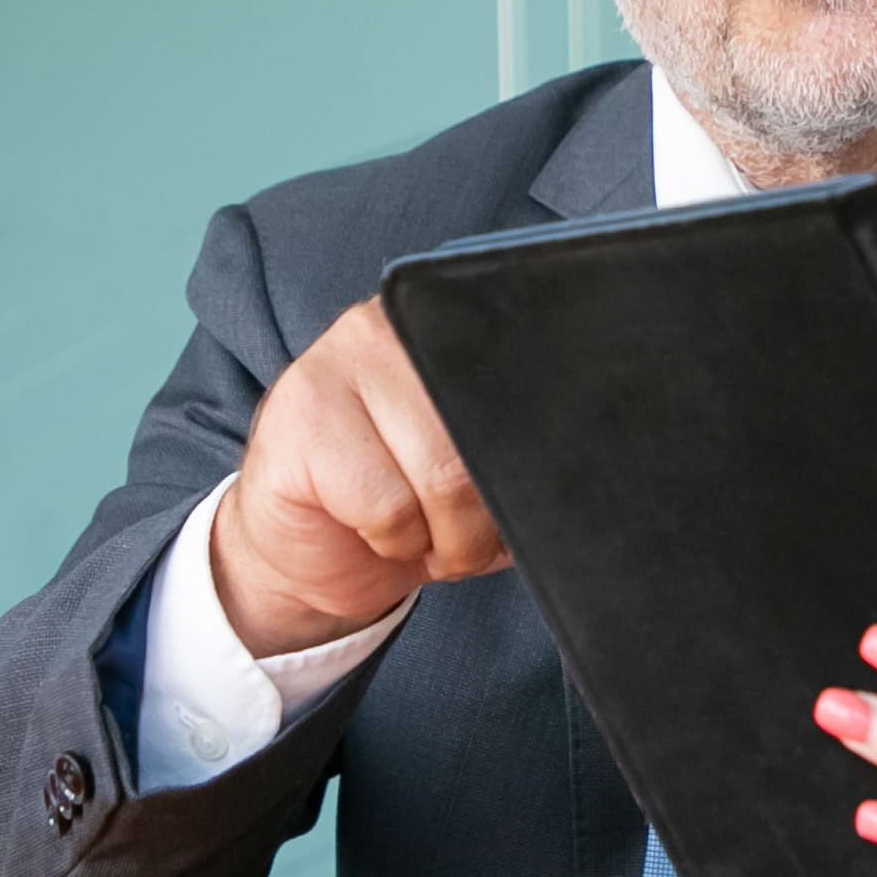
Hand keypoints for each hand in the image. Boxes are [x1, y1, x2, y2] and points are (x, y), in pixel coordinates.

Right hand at [211, 299, 509, 654]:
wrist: (301, 547)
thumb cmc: (399, 504)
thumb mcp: (471, 469)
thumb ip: (515, 449)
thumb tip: (576, 471)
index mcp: (452, 332)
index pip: (525, 387)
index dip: (529, 465)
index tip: (511, 498)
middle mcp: (396, 329)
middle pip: (488, 439)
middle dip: (485, 517)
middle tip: (460, 537)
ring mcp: (339, 362)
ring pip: (445, 474)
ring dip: (443, 537)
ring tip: (417, 532)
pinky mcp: (303, 416)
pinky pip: (388, 506)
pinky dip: (392, 540)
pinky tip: (370, 527)